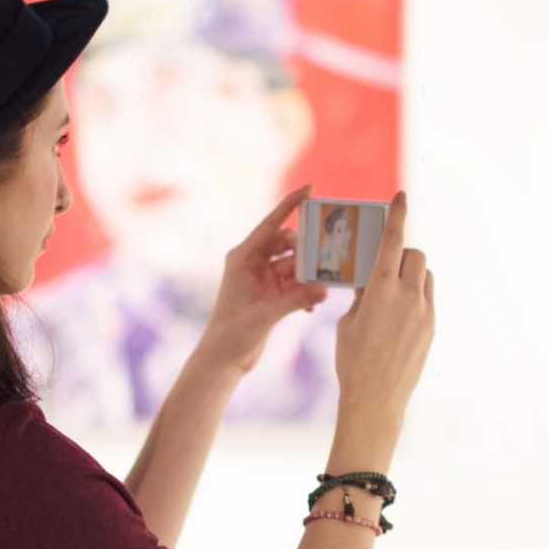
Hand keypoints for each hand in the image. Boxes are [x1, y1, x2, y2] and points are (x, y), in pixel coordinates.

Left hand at [196, 186, 332, 375]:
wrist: (223, 359)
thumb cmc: (234, 333)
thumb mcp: (268, 314)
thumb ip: (297, 299)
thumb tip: (325, 290)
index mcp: (243, 257)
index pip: (272, 224)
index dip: (290, 205)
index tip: (310, 189)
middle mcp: (252, 263)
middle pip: (288, 244)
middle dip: (307, 252)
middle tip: (326, 259)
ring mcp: (262, 278)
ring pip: (294, 265)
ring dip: (308, 276)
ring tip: (320, 289)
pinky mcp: (270, 294)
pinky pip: (295, 283)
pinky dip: (304, 291)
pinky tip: (311, 306)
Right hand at [332, 191, 433, 461]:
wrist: (376, 399)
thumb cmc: (352, 360)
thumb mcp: (348, 321)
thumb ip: (363, 295)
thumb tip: (372, 282)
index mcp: (382, 289)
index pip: (393, 241)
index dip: (397, 215)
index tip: (401, 196)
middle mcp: (409, 296)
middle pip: (414, 256)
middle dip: (401, 254)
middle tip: (383, 265)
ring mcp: (425, 312)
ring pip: (425, 276)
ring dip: (410, 274)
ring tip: (390, 291)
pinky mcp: (431, 328)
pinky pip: (427, 298)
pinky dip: (415, 295)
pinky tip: (397, 313)